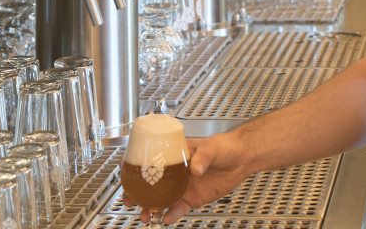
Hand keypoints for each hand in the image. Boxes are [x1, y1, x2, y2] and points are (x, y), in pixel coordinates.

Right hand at [122, 131, 252, 223]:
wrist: (242, 158)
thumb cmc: (225, 145)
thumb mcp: (212, 147)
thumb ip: (203, 157)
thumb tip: (196, 168)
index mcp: (176, 154)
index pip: (152, 158)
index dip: (136, 165)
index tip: (124, 172)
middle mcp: (177, 171)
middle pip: (152, 183)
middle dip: (138, 192)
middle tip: (129, 200)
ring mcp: (184, 185)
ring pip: (162, 199)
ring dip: (151, 208)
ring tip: (145, 215)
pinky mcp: (194, 198)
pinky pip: (178, 209)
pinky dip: (171, 215)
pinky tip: (166, 219)